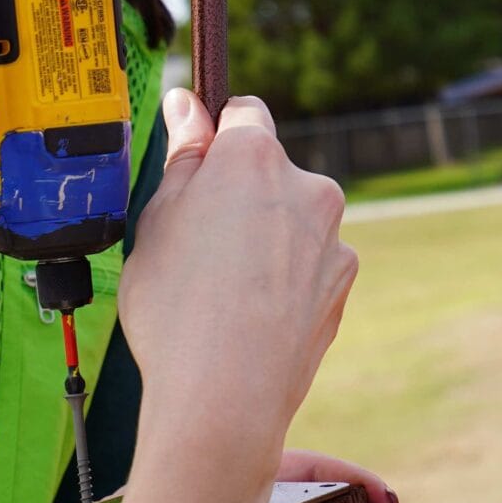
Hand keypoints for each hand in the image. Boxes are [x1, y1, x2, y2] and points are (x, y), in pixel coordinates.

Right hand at [38, 99, 366, 502]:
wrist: (225, 398)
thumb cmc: (176, 308)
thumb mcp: (157, 222)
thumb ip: (183, 156)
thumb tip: (189, 104)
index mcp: (254, 158)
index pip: (243, 114)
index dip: (215, 137)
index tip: (195, 163)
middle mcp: (308, 187)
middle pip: (270, 172)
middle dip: (241, 196)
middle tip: (195, 245)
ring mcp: (333, 239)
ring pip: (292, 222)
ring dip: (266, 240)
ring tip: (221, 293)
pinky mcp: (344, 284)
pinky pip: (309, 266)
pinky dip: (285, 281)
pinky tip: (250, 317)